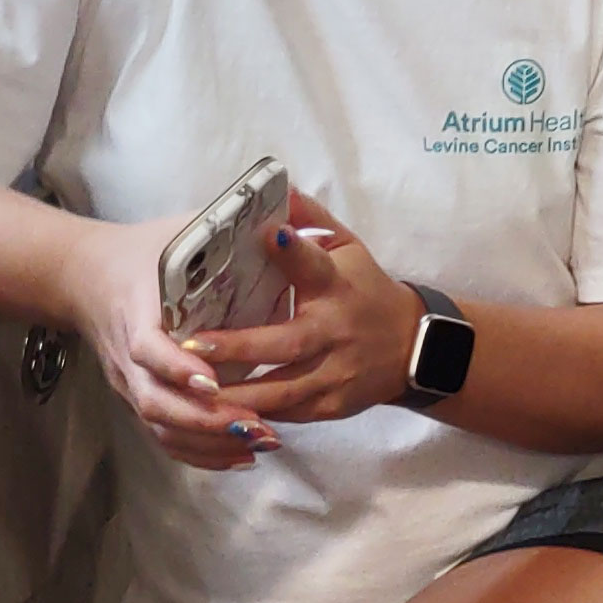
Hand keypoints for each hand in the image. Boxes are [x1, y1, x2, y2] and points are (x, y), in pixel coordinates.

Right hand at [56, 212, 270, 471]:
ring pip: (162, 426)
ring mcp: (128, 383)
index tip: (214, 382)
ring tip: (260, 443)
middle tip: (257, 424)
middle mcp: (126, 357)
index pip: (146, 350)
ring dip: (210, 441)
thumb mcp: (177, 235)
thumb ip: (222, 236)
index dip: (177, 368)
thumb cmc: (144, 252)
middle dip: (206, 420)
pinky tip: (242, 457)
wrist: (84, 275)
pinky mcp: (137, 398)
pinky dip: (202, 452)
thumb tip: (284, 224)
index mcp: (134, 312)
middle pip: (155, 403)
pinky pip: (165, 436)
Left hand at [183, 188, 422, 425]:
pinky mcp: (332, 405)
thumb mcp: (347, 246)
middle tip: (190, 347)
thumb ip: (310, 218)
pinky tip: (221, 414)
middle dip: (237, 348)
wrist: (413, 347)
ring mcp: (335, 373)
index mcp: (337, 285)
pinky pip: (288, 414)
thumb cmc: (365, 289)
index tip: (269, 235)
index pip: (316, 264)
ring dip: (236, 394)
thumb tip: (275, 187)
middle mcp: (335, 331)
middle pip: (285, 344)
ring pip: (281, 391)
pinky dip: (254, 415)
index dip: (294, 250)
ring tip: (193, 390)